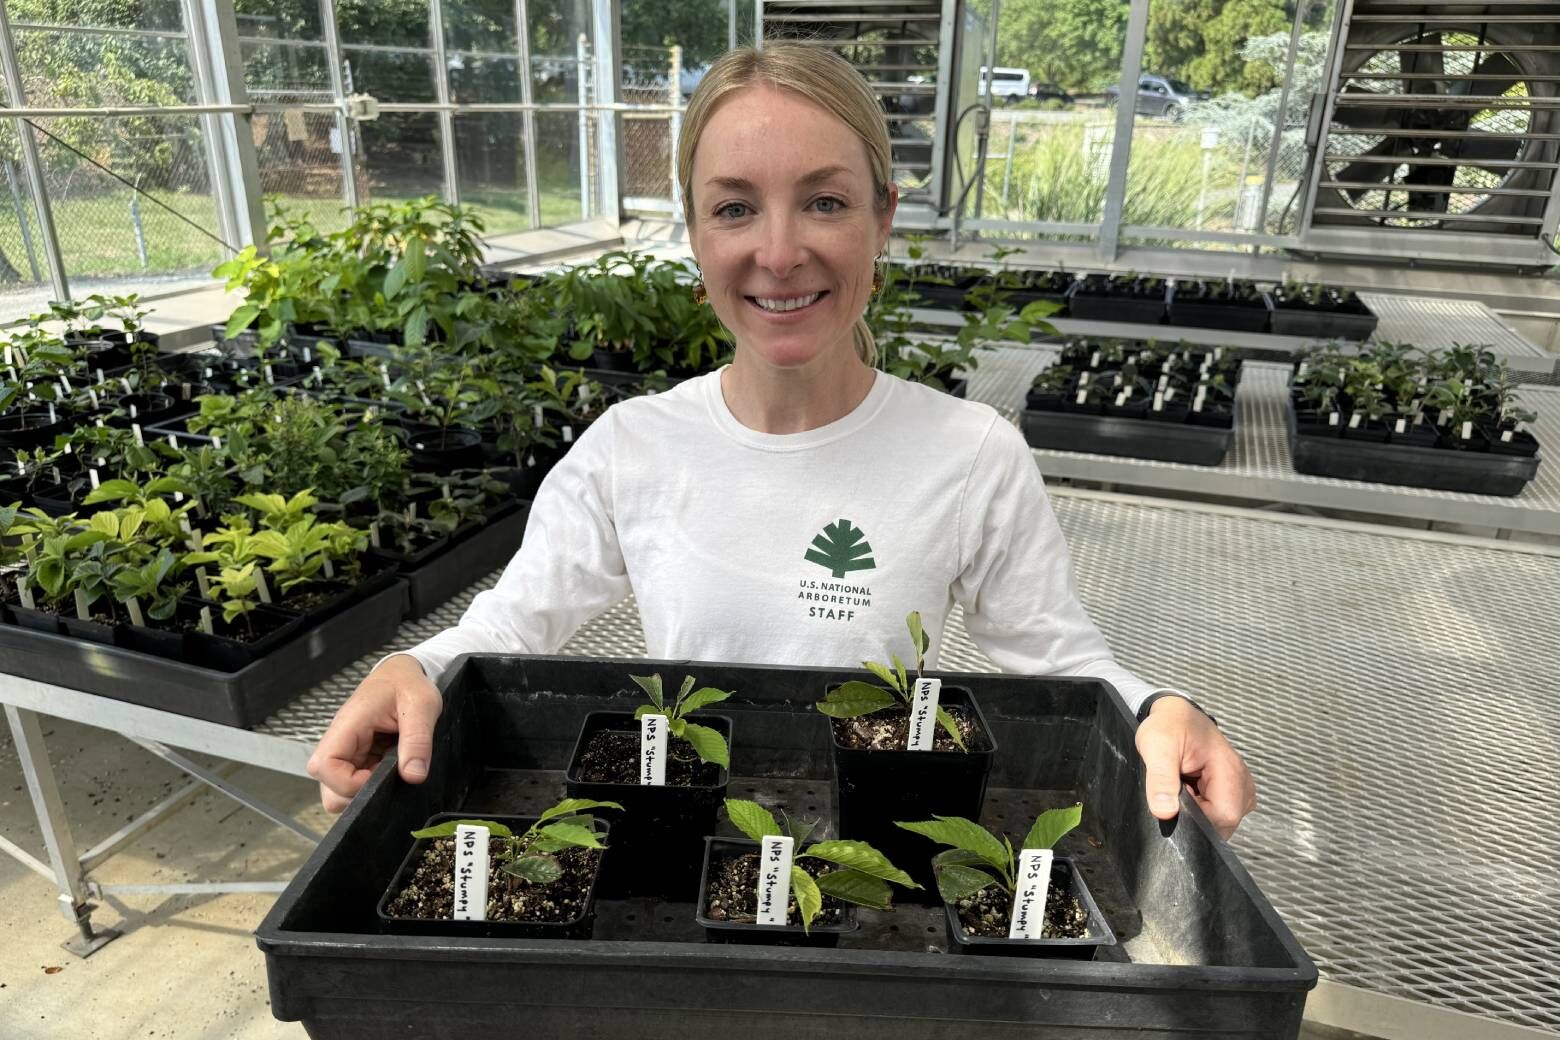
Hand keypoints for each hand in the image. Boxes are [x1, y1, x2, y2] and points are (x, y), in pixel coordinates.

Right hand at [307, 654, 441, 813]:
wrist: (402, 674)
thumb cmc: (408, 684)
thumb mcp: (422, 706)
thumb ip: (417, 740)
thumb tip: (413, 776)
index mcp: (347, 725)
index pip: (323, 766)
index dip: (348, 783)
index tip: (379, 777)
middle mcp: (340, 742)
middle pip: (327, 786)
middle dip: (356, 793)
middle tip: (388, 778)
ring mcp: (347, 752)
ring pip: (338, 789)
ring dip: (365, 790)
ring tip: (392, 771)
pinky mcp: (357, 758)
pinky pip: (354, 783)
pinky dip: (372, 784)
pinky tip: (391, 769)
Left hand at [1134, 695, 1255, 838]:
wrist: (1175, 715)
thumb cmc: (1168, 725)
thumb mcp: (1156, 746)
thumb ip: (1161, 779)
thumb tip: (1165, 811)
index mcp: (1230, 770)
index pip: (1222, 816)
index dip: (1196, 816)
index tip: (1178, 797)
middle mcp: (1242, 781)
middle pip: (1224, 822)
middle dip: (1196, 815)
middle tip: (1179, 788)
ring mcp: (1240, 787)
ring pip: (1220, 820)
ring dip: (1198, 811)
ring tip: (1185, 785)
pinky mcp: (1233, 791)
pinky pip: (1218, 813)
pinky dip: (1202, 807)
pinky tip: (1191, 789)